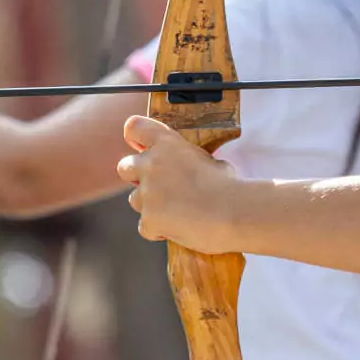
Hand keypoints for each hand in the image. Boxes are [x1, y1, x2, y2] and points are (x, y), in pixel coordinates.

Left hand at [118, 115, 243, 253]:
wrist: (234, 213)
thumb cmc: (229, 188)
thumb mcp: (212, 162)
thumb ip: (191, 162)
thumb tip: (194, 169)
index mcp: (168, 144)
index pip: (134, 127)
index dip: (135, 138)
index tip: (143, 148)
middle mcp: (152, 164)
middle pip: (124, 166)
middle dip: (137, 177)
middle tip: (159, 187)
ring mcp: (148, 193)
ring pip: (135, 200)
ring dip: (150, 207)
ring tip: (178, 213)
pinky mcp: (149, 219)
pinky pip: (145, 227)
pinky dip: (159, 231)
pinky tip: (180, 229)